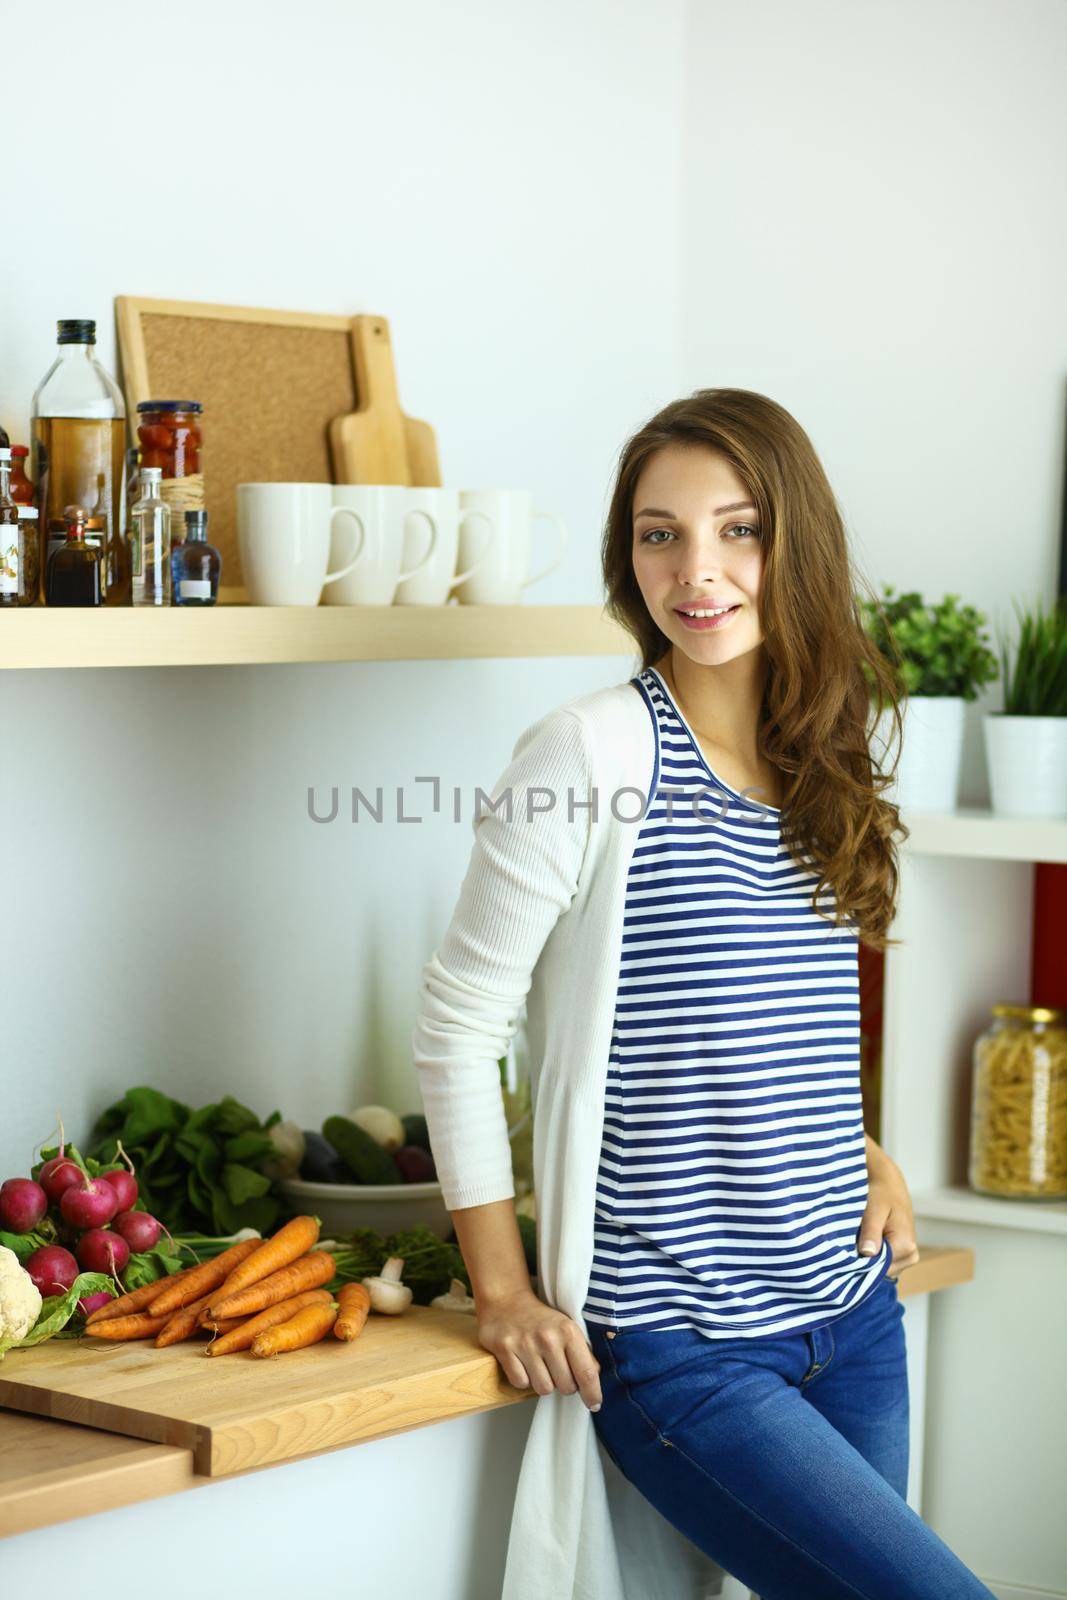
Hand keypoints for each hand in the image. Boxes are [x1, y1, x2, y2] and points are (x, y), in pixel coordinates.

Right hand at [476, 1288, 602, 1411]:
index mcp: (568, 1331)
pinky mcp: (504, 1349)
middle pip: (566, 1386)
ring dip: (544, 1383)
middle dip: (565, 1385)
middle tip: (558, 1372)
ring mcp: (525, 1344)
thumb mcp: (567, 1328)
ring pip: (543, 1389)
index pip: (587, 1372)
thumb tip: (594, 1376)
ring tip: (540, 1367)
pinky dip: (523, 1379)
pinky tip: (523, 1364)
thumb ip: (582, 1352)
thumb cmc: (540, 1319)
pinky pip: (520, 1383)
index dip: (593, 1393)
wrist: (506, 1300)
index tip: (594, 1404)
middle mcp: (548, 1338)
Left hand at [860, 1157, 919, 1276]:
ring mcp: (907, 1256)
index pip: (877, 1269)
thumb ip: (871, 1232)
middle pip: (880, 1271)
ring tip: (859, 1235)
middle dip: (863, 1259)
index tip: (845, 1250)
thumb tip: (868, 1254)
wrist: (888, 1182)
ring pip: (880, 1268)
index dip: (859, 1262)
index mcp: (906, 1246)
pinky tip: (864, 1238)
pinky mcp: (901, 1254)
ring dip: (866, 1256)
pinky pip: (883, 1262)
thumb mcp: (873, 1209)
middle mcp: (910, 1255)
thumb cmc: (881, 1193)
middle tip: (852, 1238)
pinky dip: (871, 1253)